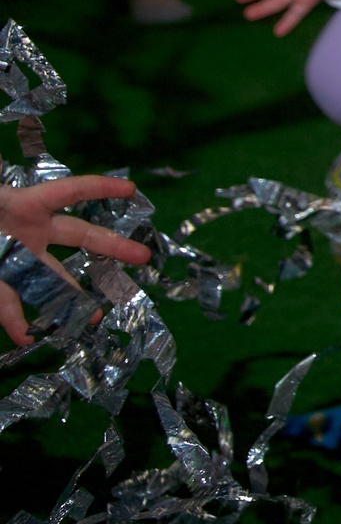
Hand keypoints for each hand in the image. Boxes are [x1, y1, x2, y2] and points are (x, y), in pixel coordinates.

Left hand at [0, 174, 151, 346]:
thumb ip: (2, 217)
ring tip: (94, 317)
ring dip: (70, 298)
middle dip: (110, 247)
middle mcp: (25, 231)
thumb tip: (18, 220)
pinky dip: (14, 320)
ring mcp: (12, 257)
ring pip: (50, 277)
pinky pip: (9, 301)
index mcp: (23, 204)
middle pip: (77, 237)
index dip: (101, 186)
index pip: (71, 191)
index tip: (132, 187)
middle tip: (143, 257)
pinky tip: (26, 336)